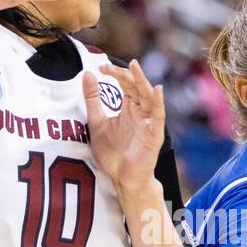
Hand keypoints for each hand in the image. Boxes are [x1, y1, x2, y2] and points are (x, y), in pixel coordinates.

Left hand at [83, 59, 165, 192]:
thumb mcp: (97, 122)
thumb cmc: (112, 153)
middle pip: (137, 88)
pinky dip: (159, 103)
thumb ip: (93, 100)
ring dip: (142, 82)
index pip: (125, 84)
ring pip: (149, 97)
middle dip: (125, 75)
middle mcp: (141, 112)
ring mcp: (149, 123)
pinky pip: (159, 116)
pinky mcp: (155, 135)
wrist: (122, 179)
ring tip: (134, 67)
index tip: (100, 68)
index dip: (115, 74)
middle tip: (111, 67)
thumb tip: (86, 74)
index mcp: (129, 108)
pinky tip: (157, 90)